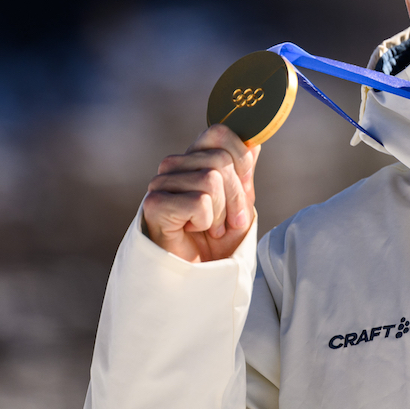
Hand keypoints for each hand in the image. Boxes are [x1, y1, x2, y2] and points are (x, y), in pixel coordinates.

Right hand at [142, 124, 258, 262]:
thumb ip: (243, 173)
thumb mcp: (239, 204)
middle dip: (236, 197)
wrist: (198, 277)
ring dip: (220, 213)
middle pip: (221, 160)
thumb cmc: (217, 241)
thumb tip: (255, 143)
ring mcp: (160, 184)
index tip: (244, 186)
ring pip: (211, 179)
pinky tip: (193, 231)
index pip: (219, 132)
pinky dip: (205, 221)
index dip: (241, 159)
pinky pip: (199, 201)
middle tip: (227, 223)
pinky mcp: (154, 205)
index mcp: (193, 159)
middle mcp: (174, 166)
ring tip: (210, 229)